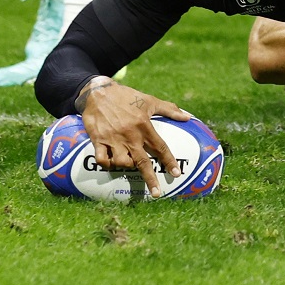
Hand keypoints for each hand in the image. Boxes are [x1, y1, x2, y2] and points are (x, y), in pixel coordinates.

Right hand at [78, 77, 191, 198]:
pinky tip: (110, 163)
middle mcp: (130, 135)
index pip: (160, 147)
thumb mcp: (149, 100)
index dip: (169, 161)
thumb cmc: (127, 96)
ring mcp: (113, 139)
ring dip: (126, 166)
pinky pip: (101, 159)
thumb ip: (169, 109)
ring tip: (128, 163)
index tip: (176, 173)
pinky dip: (106, 164)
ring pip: (121, 162)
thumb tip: (187, 117)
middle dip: (150, 178)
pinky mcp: (98, 140)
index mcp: (144, 126)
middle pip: (142, 161)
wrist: (99, 91)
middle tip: (157, 193)